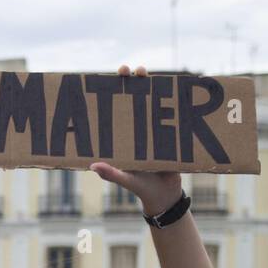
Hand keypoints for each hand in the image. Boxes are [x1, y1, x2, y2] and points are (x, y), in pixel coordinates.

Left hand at [89, 64, 183, 215]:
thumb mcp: (126, 180)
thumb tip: (93, 166)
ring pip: (153, 101)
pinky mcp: (172, 132)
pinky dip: (174, 101)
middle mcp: (138, 129)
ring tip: (148, 74)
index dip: (112, 93)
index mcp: (123, 137)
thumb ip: (112, 174)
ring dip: (153, 86)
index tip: (111, 79)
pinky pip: (172, 113)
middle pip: (134, 98)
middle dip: (133, 81)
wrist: (166, 197)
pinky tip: (174, 87)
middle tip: (133, 71)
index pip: (115, 109)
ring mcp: (155, 128)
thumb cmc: (141, 189)